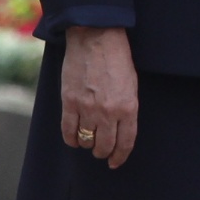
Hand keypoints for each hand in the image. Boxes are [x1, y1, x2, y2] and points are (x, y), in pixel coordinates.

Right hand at [62, 25, 138, 168]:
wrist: (96, 36)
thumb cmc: (117, 58)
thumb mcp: (131, 84)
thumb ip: (126, 108)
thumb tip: (120, 129)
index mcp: (128, 107)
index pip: (125, 143)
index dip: (120, 156)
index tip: (116, 162)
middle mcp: (108, 112)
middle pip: (105, 146)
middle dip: (103, 153)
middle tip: (101, 152)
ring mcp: (87, 108)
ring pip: (86, 141)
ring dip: (88, 145)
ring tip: (88, 141)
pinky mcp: (69, 102)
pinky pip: (68, 131)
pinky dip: (71, 139)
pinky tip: (74, 139)